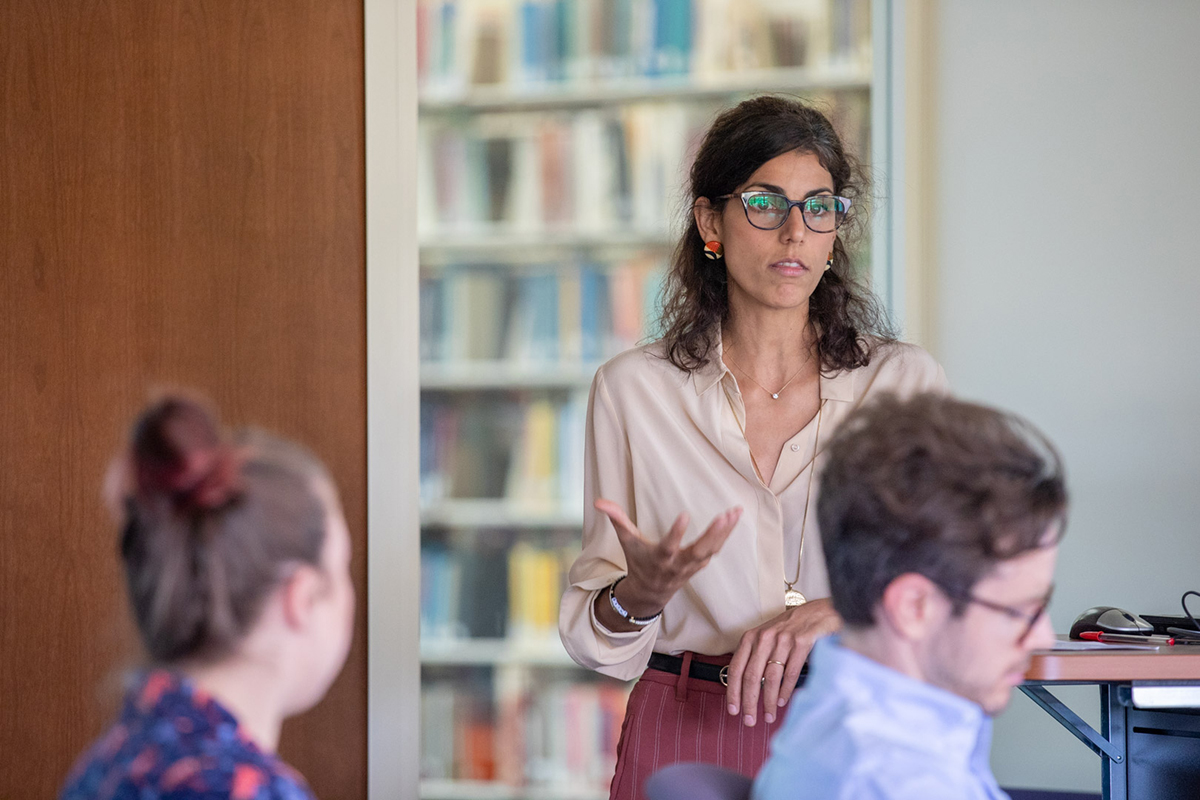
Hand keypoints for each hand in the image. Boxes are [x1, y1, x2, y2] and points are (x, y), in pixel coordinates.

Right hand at [594, 498, 741, 620]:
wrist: (650, 592)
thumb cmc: (637, 561)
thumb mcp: (626, 541)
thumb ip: (616, 519)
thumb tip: (598, 501)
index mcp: (659, 558)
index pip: (668, 546)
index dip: (676, 533)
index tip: (685, 515)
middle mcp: (678, 564)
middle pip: (698, 551)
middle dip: (712, 535)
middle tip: (724, 516)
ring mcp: (692, 566)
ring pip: (712, 550)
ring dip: (725, 532)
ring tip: (735, 511)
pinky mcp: (701, 564)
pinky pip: (716, 549)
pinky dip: (726, 534)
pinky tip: (734, 517)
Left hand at [725, 599, 840, 725]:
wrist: (819, 612)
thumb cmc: (791, 628)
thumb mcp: (767, 637)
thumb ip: (756, 656)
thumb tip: (745, 688)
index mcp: (751, 637)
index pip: (736, 668)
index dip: (733, 691)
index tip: (732, 710)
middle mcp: (765, 637)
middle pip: (751, 676)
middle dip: (749, 702)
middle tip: (749, 720)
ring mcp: (783, 639)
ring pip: (770, 677)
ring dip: (768, 701)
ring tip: (768, 715)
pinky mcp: (802, 642)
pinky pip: (790, 672)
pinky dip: (785, 690)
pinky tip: (782, 701)